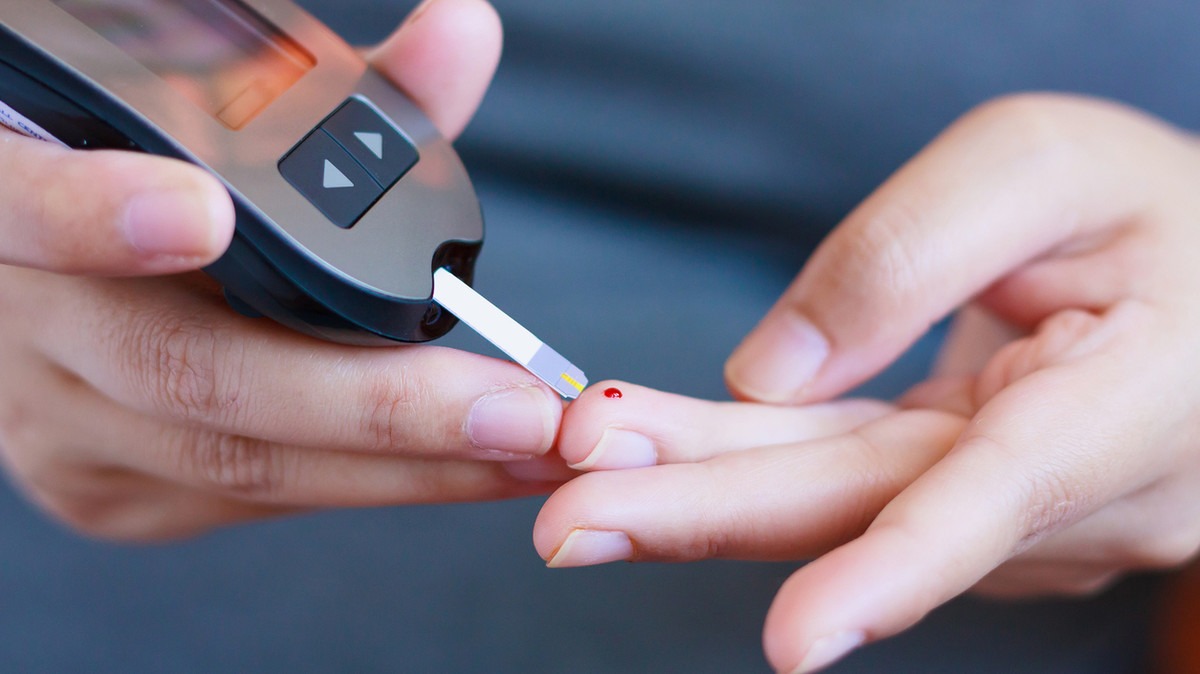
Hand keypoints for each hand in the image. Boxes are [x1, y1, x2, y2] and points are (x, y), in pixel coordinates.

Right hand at [0, 0, 564, 541]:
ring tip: (532, 447)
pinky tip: (465, 466)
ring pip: (240, 461)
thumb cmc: (151, 182)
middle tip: (516, 410)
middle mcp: (31, 327)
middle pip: (196, 376)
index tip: (203, 214)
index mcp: (19, 194)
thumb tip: (464, 32)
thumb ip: (341, 91)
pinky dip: (370, 479)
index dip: (96, 214)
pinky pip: (252, 493)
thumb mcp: (214, 121)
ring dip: (407, 466)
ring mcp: (59, 423)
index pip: (16, 204)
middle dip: (380, 406)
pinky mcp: (102, 488)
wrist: (59, 291)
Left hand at [535, 94, 1199, 671]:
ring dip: (702, 484)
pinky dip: (747, 467)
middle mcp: (1085, 496)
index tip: (794, 639)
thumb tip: (770, 372)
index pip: (1007, 495)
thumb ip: (907, 253)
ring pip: (840, 506)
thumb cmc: (1143, 207)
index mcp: (1132, 402)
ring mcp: (1029, 524)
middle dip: (708, 509)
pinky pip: (849, 493)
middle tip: (571, 511)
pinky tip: (654, 451)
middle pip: (868, 510)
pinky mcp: (978, 516)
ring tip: (582, 461)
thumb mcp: (1041, 166)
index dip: (895, 569)